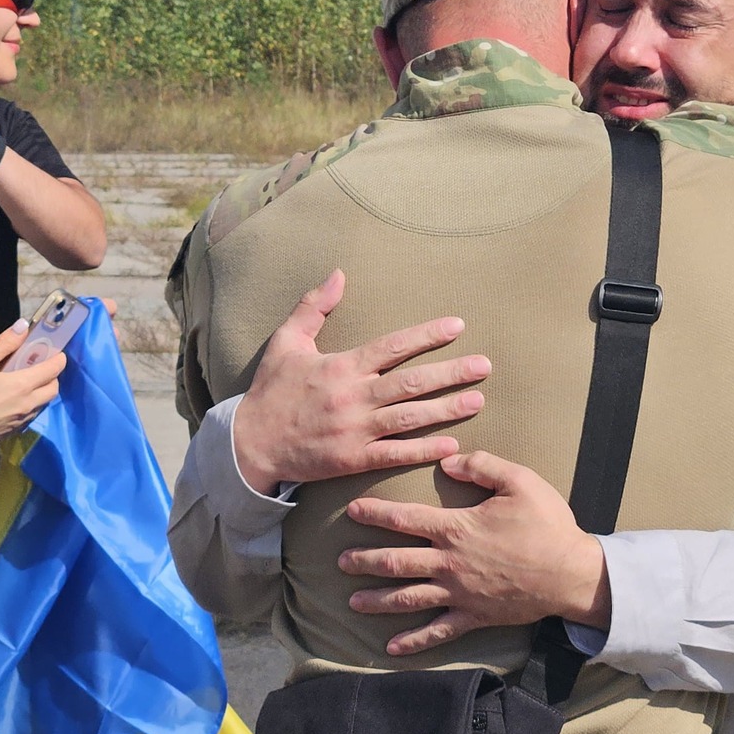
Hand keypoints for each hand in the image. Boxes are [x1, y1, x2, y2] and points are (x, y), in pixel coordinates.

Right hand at [0, 321, 64, 450]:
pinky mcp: (15, 432)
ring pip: (44, 404)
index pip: (55, 369)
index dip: (58, 358)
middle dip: (52, 376)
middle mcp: (29, 404)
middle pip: (54, 388)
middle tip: (38, 367)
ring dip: (42, 392)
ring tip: (25, 384)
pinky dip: (30, 406)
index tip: (54, 352)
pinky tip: (13, 402)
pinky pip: (31, 416)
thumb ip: (4, 344)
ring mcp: (23, 421)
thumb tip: (24, 326)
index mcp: (23, 385)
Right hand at [232, 269, 488, 495]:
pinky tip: (451, 444)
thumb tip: (338, 273)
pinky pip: (393, 455)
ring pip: (409, 419)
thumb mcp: (286, 341)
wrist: (249, 444)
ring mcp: (354, 431)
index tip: (457, 326)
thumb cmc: (272, 390)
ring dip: (446, 409)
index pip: (392, 346)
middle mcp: (352, 397)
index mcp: (341, 366)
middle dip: (450, 373)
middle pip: (411, 383)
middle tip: (484, 366)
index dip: (426, 335)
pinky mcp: (352, 460)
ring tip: (477, 401)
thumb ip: (314, 306)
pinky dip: (423, 450)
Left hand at [339, 451, 610, 656]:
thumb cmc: (547, 524)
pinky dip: (413, 641)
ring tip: (352, 602)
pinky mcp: (473, 617)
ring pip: (408, 599)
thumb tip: (448, 461)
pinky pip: (437, 632)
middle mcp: (450, 563)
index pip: (404, 519)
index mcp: (456, 528)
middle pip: (396, 562)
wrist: (572, 574)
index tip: (352, 511)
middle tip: (339, 561)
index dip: (375, 514)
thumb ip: (483, 466)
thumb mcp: (520, 481)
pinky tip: (391, 648)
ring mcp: (459, 594)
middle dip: (364, 561)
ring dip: (377, 600)